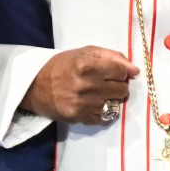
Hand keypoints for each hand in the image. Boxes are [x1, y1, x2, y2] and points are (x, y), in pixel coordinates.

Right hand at [20, 46, 140, 124]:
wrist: (35, 87)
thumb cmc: (62, 66)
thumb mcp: (84, 52)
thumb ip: (111, 56)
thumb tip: (134, 70)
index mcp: (86, 65)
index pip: (121, 71)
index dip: (121, 71)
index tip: (114, 72)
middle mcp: (85, 85)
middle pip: (121, 89)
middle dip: (117, 85)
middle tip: (106, 83)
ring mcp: (82, 104)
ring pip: (114, 104)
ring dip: (110, 98)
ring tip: (97, 93)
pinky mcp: (79, 117)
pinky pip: (104, 117)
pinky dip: (102, 111)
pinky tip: (92, 103)